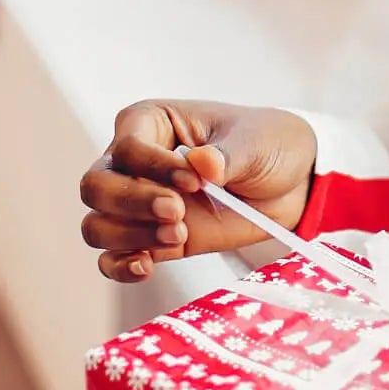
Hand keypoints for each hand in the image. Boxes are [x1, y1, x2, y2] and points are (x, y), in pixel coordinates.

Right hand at [79, 100, 316, 281]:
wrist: (292, 183)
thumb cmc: (267, 144)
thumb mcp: (255, 142)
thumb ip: (228, 154)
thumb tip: (201, 164)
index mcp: (150, 122)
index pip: (126, 147)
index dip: (154, 168)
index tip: (195, 181)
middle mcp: (134, 163)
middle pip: (96, 186)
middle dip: (132, 203)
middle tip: (177, 212)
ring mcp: (140, 204)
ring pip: (98, 225)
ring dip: (130, 236)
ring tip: (178, 234)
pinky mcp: (153, 238)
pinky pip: (113, 258)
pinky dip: (121, 266)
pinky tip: (146, 267)